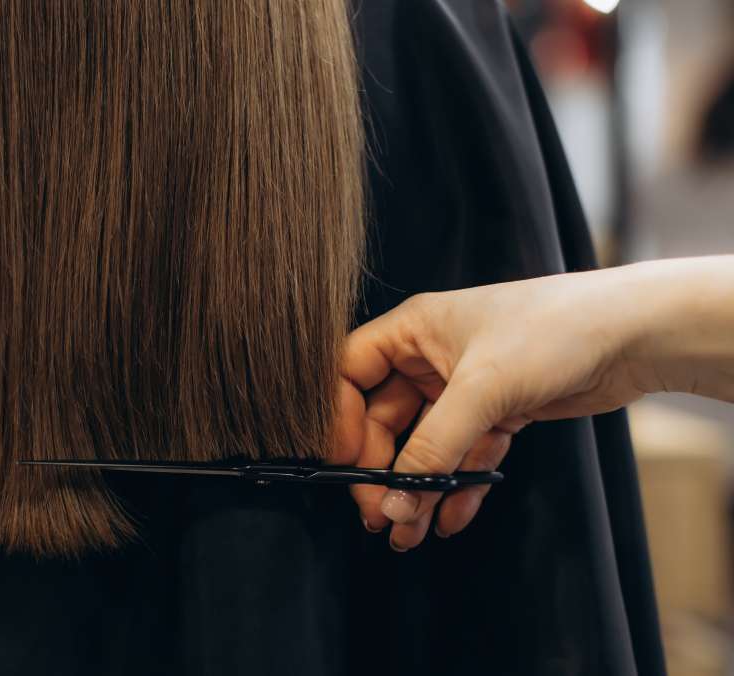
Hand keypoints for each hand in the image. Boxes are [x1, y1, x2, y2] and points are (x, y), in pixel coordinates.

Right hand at [337, 257, 733, 551]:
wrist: (634, 333)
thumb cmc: (552, 330)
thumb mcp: (481, 388)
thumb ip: (432, 447)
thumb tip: (395, 502)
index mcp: (412, 329)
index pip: (349, 374)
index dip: (340, 420)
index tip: (345, 465)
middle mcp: (430, 357)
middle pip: (382, 420)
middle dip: (381, 470)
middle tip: (380, 514)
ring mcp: (463, 387)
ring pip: (424, 445)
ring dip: (417, 490)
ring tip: (409, 534)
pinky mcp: (497, 412)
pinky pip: (464, 456)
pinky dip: (456, 488)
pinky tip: (451, 520)